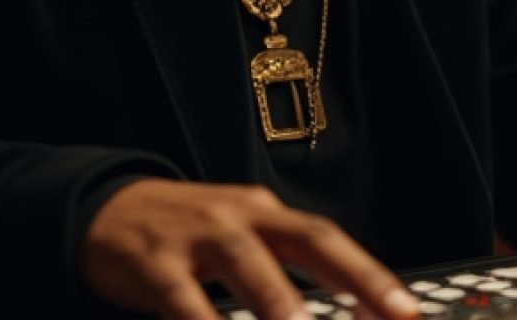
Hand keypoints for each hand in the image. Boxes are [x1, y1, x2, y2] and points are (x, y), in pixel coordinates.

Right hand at [80, 179, 418, 319]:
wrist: (109, 207)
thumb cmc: (187, 233)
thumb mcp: (237, 237)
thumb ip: (279, 268)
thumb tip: (337, 309)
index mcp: (264, 213)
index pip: (327, 238)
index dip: (368, 272)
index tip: (406, 310)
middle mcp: (240, 216)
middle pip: (306, 238)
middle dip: (353, 275)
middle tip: (390, 315)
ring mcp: (199, 235)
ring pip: (249, 264)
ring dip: (280, 302)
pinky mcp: (156, 262)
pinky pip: (184, 299)